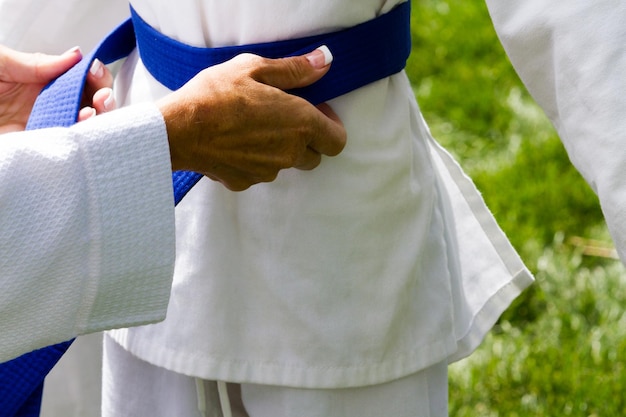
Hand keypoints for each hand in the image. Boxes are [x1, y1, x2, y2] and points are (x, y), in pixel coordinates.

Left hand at [0, 45, 114, 132]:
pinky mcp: (36, 144)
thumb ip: (38, 62)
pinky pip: (64, 143)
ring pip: (83, 124)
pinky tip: (78, 127)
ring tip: (92, 112)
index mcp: (42, 80)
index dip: (94, 75)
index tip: (95, 70)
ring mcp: (44, 124)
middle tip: (102, 97)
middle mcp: (48, 103)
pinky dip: (76, 136)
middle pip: (90, 102)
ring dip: (95, 119)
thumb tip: (75, 55)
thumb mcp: (3, 62)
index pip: (80, 78)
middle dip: (104, 99)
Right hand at [158, 47, 346, 190]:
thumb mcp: (255, 68)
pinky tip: (234, 142)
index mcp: (301, 123)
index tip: (315, 112)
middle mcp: (290, 152)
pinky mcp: (246, 182)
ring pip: (284, 164)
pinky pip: (258, 172)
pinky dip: (253, 160)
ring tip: (252, 127)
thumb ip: (295, 69)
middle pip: (313, 156)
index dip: (331, 126)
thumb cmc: (216, 94)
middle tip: (283, 118)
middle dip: (305, 140)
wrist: (179, 129)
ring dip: (278, 149)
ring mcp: (268, 171)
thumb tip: (324, 62)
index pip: (337, 140)